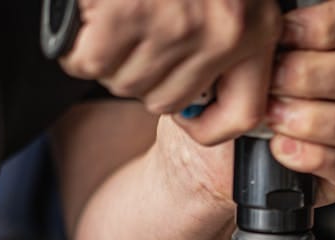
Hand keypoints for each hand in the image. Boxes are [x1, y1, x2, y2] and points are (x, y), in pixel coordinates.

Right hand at [61, 0, 282, 143]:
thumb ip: (228, 38)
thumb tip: (204, 100)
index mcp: (256, 27)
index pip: (245, 113)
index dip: (212, 128)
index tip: (193, 122)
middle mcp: (223, 33)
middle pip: (169, 100)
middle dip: (144, 76)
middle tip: (136, 37)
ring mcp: (175, 26)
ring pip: (127, 84)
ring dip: (110, 59)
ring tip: (115, 18)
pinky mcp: (125, 16)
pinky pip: (90, 62)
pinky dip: (78, 47)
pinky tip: (90, 19)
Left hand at [164, 0, 334, 206]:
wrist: (209, 157)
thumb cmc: (225, 102)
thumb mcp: (237, 60)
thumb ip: (262, 39)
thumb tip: (263, 24)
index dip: (326, 27)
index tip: (281, 35)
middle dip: (308, 77)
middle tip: (267, 83)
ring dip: (309, 119)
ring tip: (269, 119)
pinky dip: (311, 156)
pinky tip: (280, 148)